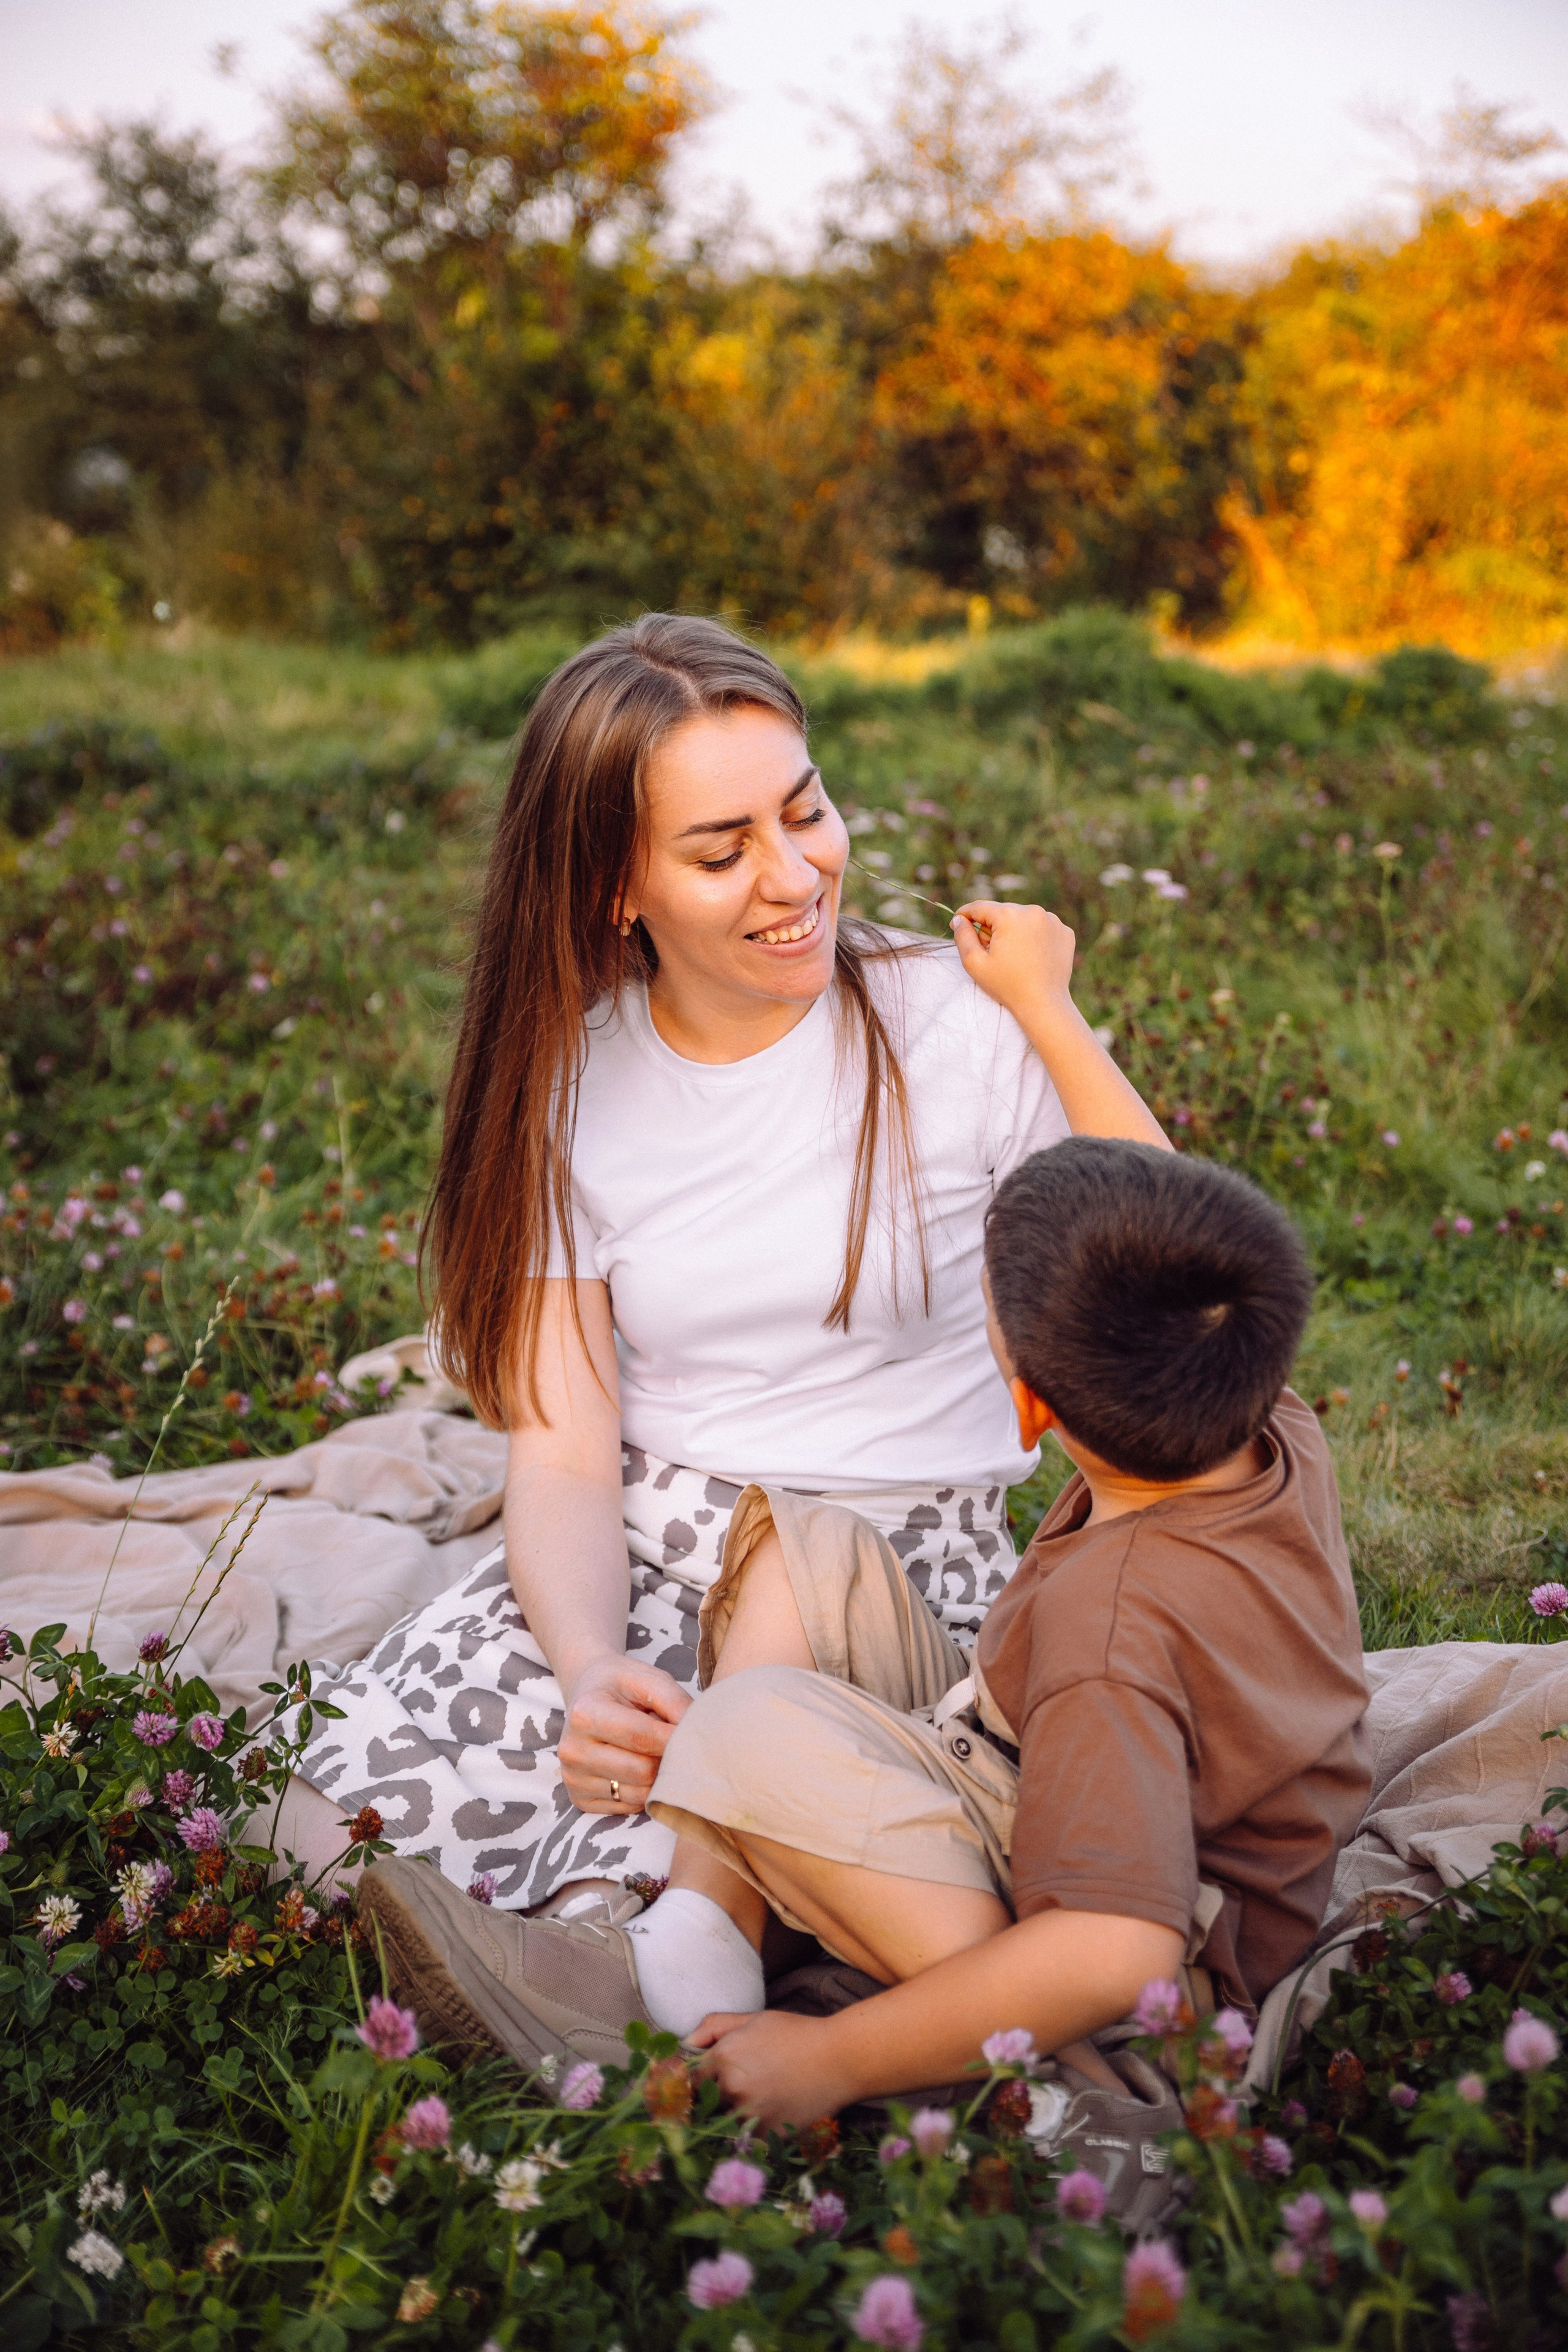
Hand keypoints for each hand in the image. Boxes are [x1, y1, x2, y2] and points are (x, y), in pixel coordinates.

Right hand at [557, 1653, 691, 1813]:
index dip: (676, 1739)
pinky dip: (644, 1791)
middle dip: (668, 1758)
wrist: (587, 1693)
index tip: (696, 1734)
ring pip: (639, 1794)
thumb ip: (675, 1702)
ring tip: (654, 1752)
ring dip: (658, 1777)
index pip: (642, 1738)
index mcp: (585, 1714)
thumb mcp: (648, 1678)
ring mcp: (573, 1779)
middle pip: (643, 1771)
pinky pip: (629, 1808)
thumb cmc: (621, 1685)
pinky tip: (639, 1767)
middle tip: (674, 1742)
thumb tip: (699, 1733)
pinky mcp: (581, 1800)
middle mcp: (572, 1750)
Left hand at [688, 2008, 855, 2126]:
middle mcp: (732, 2087)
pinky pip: (749, 2140)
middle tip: (743, 2087)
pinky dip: (755, 2131)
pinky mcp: (768, 2134)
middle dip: (718, 2096)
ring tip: (763, 2099)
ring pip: (727, 2122)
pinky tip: (774, 2112)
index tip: (707, 2082)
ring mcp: (750, 2114)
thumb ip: (715, 2027)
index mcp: (724, 2057)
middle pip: (708, 2102)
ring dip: (737, 2115)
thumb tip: (686, 2042)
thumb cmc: (797, 2034)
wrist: (840, 2059)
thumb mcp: (754, 2019)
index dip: (698, 2080)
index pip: (690, 2079)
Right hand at [951, 900, 1074, 1019]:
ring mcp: (1052, 921)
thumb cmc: (1006, 985)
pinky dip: (1034, 937)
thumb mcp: (974, 963)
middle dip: (992, 927)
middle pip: (1002, 912)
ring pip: (1023, 918)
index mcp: (1009, 915)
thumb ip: (962, 937)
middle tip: (991, 952)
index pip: (979, 907)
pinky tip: (1032, 956)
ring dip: (1014, 931)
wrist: (1044, 1004)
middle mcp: (1033, 911)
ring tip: (1014, 957)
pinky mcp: (1064, 932)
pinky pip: (1042, 927)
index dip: (965, 915)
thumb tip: (959, 919)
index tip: (958, 924)